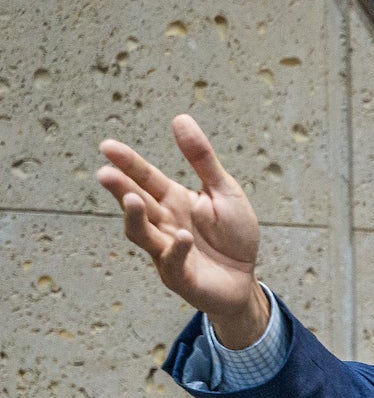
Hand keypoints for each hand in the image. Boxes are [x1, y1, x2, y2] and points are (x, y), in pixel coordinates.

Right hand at [95, 115, 270, 346]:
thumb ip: (202, 158)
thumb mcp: (223, 191)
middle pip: (136, 203)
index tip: (107, 146)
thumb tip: (180, 118)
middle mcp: (163, 223)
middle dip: (120, 189)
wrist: (245, 279)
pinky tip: (181, 237)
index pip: (145, 177)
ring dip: (135, 218)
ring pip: (142, 234)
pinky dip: (175, 251)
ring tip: (132, 199)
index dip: (127, 162)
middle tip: (105, 173)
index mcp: (172, 199)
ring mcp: (167, 251)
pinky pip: (173, 264)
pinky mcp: (181, 277)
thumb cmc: (233, 235)